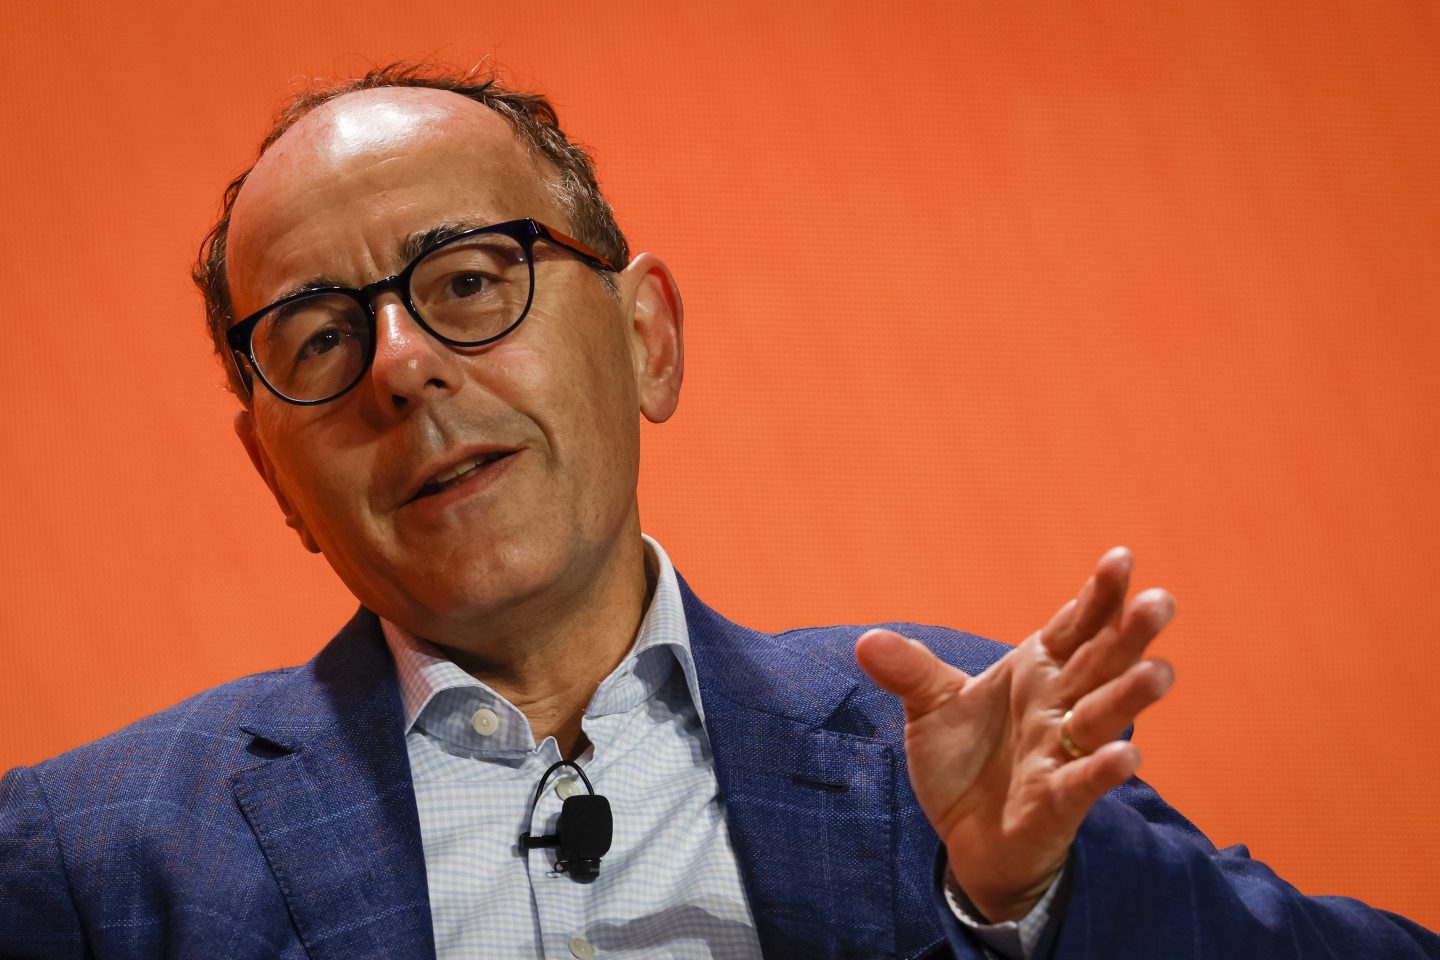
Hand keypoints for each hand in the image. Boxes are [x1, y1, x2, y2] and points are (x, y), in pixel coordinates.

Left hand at [854, 547, 1175, 921]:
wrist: (968, 838)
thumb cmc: (965, 761)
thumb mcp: (931, 706)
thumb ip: (909, 670)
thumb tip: (866, 641)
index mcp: (1039, 671)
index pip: (1075, 626)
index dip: (1099, 595)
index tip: (1121, 557)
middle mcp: (1060, 706)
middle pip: (1102, 663)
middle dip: (1131, 633)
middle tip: (1161, 600)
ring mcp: (1062, 753)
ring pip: (1105, 718)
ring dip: (1131, 696)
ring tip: (1161, 673)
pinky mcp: (1056, 803)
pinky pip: (1082, 783)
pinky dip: (1102, 769)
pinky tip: (1126, 757)